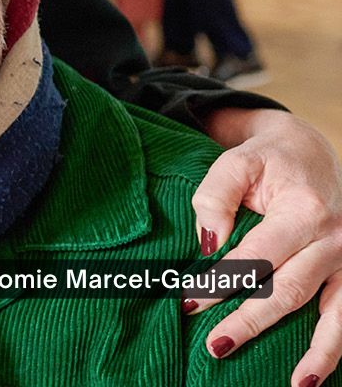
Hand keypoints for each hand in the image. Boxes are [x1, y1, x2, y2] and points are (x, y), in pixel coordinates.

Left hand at [191, 107, 341, 380]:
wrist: (311, 152)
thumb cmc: (267, 161)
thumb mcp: (235, 163)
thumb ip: (215, 197)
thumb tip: (207, 244)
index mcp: (305, 211)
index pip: (257, 256)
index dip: (223, 282)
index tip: (190, 302)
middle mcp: (335, 239)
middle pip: (290, 290)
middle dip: (252, 321)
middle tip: (216, 345)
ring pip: (330, 315)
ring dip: (313, 353)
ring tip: (293, 385)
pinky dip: (336, 347)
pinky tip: (315, 375)